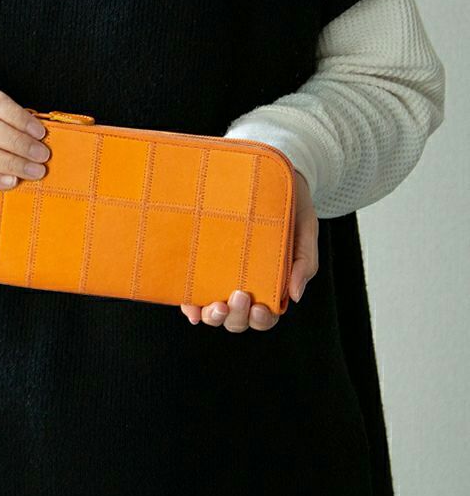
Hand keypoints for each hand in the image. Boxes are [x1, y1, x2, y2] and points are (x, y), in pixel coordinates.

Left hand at [180, 169, 318, 331]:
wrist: (271, 175)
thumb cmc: (291, 206)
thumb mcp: (305, 230)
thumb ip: (304, 262)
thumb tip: (294, 296)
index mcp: (270, 284)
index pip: (265, 315)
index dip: (262, 320)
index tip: (261, 308)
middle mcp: (244, 285)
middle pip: (238, 318)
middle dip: (236, 317)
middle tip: (237, 296)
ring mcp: (221, 275)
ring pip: (214, 310)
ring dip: (212, 316)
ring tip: (213, 306)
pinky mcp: (204, 261)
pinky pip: (194, 290)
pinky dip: (192, 305)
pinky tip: (190, 306)